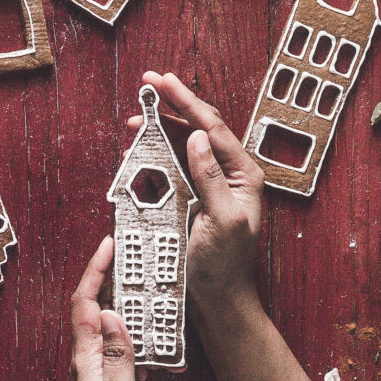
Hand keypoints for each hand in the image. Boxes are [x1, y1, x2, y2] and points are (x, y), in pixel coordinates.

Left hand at [34, 237, 152, 380]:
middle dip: (108, 278)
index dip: (94, 271)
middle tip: (131, 255)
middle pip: (91, 309)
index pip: (83, 305)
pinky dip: (135, 333)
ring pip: (107, 326)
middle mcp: (86, 363)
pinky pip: (119, 348)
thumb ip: (117, 356)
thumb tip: (110, 314)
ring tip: (146, 286)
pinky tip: (154, 335)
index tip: (109, 245)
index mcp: (85, 362)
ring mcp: (97, 375)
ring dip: (124, 303)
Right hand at [145, 70, 262, 320]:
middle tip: (147, 84)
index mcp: (244, 174)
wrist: (217, 299)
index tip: (164, 81)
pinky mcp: (192, 196)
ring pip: (183, 143)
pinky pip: (172, 166)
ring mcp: (209, 183)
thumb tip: (198, 137)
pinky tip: (140, 150)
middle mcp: (229, 173)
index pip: (213, 127)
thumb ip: (211, 177)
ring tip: (137, 119)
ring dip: (160, 128)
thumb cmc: (226, 265)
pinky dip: (155, 153)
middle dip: (172, 105)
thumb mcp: (223, 220)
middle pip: (199, 127)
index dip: (187, 101)